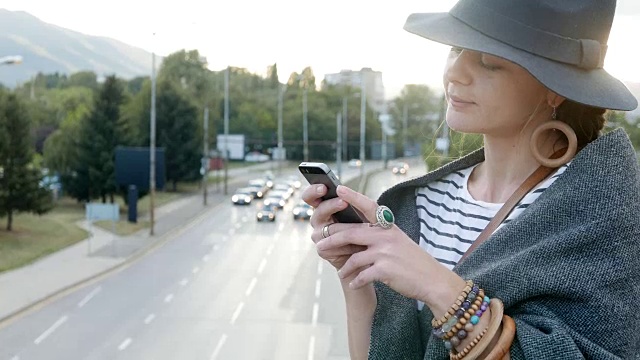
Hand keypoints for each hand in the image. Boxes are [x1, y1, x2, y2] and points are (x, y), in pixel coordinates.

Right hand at [301, 184, 365, 270]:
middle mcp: (319, 220)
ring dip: (346, 228)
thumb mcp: (368, 211)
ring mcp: (319, 235)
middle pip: (318, 211)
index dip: (313, 191)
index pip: (311, 196)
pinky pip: (330, 245)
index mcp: (325, 206)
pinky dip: (347, 244)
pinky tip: (359, 245)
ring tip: (362, 227)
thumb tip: (340, 188)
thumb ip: (357, 199)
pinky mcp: (323, 250)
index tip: (324, 187)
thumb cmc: (369, 228)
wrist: (373, 252)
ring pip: (327, 229)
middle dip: (331, 206)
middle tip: (343, 202)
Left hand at [316, 185, 460, 303]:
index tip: (338, 188)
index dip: (353, 196)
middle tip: (319, 244)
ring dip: (344, 267)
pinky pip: (362, 275)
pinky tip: (353, 283)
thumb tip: (353, 236)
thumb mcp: (398, 241)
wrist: (433, 280)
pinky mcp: (385, 270)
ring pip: (353, 257)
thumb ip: (378, 236)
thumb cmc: (413, 261)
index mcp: (388, 227)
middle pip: (351, 233)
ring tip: (339, 272)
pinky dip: (355, 280)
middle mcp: (385, 236)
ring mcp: (385, 253)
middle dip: (332, 238)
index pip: (369, 206)